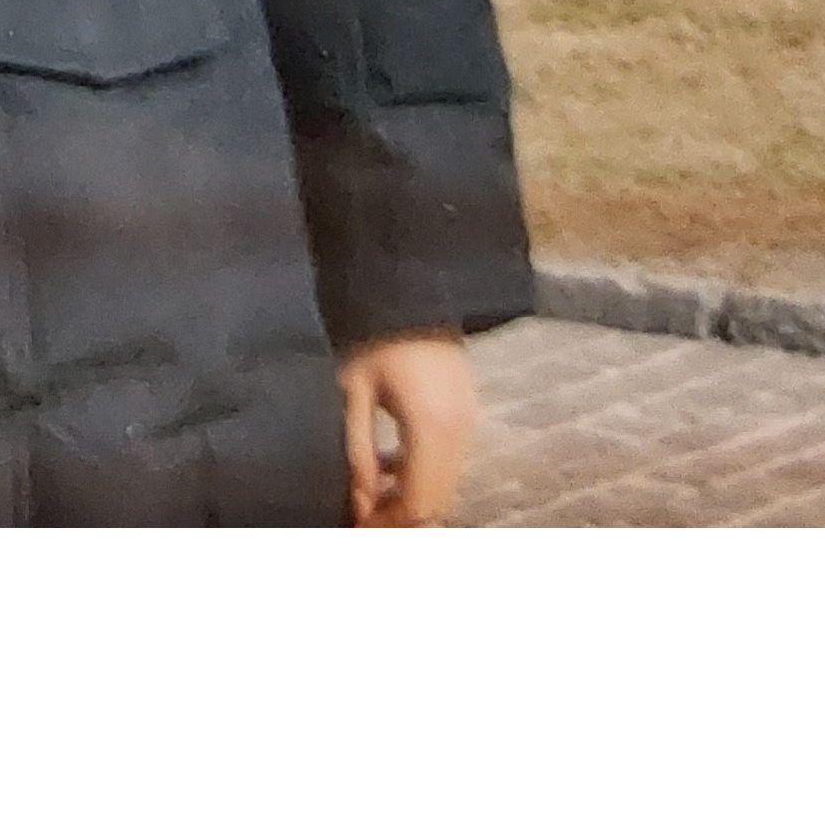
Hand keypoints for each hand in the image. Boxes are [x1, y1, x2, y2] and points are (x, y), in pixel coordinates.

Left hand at [338, 333, 473, 526]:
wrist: (415, 295)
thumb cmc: (379, 339)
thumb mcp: (355, 391)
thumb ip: (358, 448)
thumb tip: (359, 500)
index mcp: (431, 428)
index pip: (418, 502)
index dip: (389, 524)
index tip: (359, 529)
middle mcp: (459, 434)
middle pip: (436, 503)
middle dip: (400, 519)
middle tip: (363, 522)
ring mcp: (469, 425)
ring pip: (445, 488)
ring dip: (411, 499)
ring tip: (370, 494)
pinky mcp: (468, 416)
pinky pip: (449, 465)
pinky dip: (422, 477)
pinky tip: (388, 465)